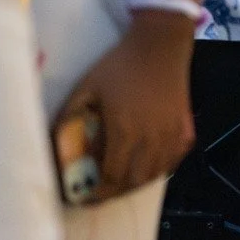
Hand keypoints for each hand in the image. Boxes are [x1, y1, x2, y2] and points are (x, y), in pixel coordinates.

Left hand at [55, 12, 195, 200]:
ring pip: (156, 172)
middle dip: (115, 192)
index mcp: (124, 131)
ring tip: (122, 179)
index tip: (85, 196)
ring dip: (138, 182)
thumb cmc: (120, 64)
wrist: (160, 42)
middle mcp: (151, 138)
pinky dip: (161, 167)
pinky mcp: (184, 125)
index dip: (98, 191)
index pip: (111, 176)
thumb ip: (69, 119)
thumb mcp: (86, 88)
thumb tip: (54, 147)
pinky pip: (175, 157)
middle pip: (134, 180)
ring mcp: (171, 132)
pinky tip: (150, 163)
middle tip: (100, 191)